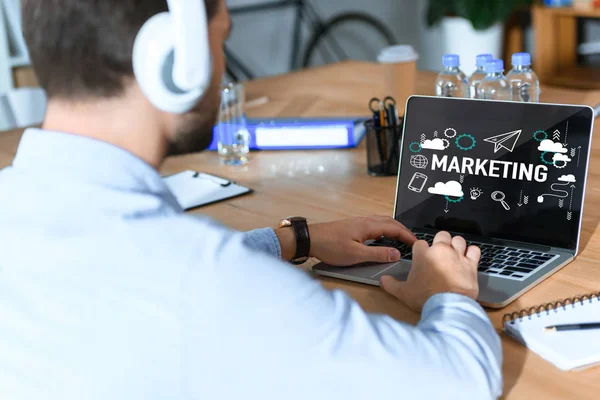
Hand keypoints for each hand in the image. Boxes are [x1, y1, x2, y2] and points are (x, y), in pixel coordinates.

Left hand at [275, 216, 415, 265]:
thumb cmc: (329, 246)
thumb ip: (377, 254)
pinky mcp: (352, 227)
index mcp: (368, 226)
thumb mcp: (355, 254)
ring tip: (401, 239)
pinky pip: (374, 225)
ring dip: (394, 229)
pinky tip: (381, 238)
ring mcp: (358, 223)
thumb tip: (396, 254)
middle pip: (390, 222)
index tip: (417, 244)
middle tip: (412, 241)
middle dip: (403, 230)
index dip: (408, 236)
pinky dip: (384, 230)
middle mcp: (364, 221)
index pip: (394, 228)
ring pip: (382, 222)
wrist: (309, 239)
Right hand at [380, 231, 479, 311]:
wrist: (448, 306)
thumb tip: (383, 281)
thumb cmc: (425, 297)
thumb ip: (391, 284)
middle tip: (439, 252)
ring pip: (458, 240)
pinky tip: (469, 257)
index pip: (420, 243)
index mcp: (423, 255)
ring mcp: (457, 256)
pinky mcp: (471, 264)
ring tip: (454, 253)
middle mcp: (440, 251)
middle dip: (440, 241)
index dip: (421, 250)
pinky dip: (472, 252)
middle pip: (441, 235)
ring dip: (456, 245)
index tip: (422, 257)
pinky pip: (474, 250)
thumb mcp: (403, 292)